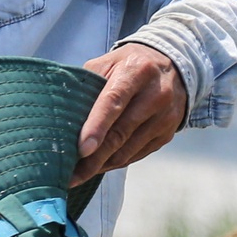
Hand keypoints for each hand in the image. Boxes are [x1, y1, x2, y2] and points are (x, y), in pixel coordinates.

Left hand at [74, 43, 187, 185]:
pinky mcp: (167, 134)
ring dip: (103, 165)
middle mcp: (155, 94)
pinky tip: (101, 165)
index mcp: (135, 71)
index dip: (96, 126)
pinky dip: (117, 162)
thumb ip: (88, 83)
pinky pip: (138, 154)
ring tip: (80, 174)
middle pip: (121, 132)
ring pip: (129, 149)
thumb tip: (64, 113)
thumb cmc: (130, 65)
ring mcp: (165, 117)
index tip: (81, 149)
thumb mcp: (109, 62)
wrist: (173, 67)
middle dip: (94, 157)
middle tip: (72, 174)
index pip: (113, 101)